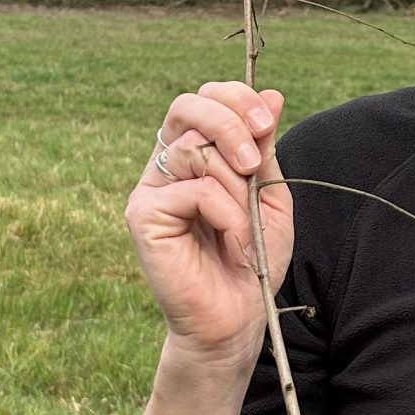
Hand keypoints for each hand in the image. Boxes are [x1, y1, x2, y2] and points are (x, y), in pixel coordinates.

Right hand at [124, 82, 292, 368]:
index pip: (204, 99)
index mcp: (195, 154)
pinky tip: (231, 239)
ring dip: (236, 184)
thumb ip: (264, 147)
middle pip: (187, 107)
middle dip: (231, 122)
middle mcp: (166, 165)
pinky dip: (226, 211)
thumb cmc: (252, 259)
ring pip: (194, 149)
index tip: (268, 123)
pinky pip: (192, 189)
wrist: (236, 318)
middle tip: (255, 159)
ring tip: (245, 224)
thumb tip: (272, 96)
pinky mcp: (142, 215)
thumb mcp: (269, 194)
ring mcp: (150, 189)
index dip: (235, 98)